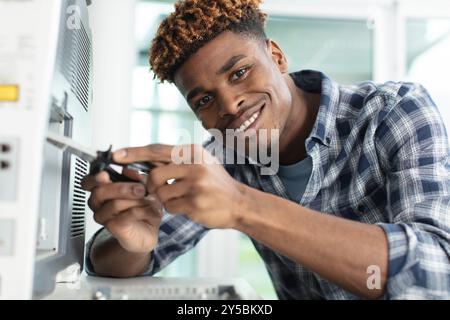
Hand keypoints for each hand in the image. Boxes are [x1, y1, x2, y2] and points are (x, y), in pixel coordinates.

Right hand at [81, 169, 162, 252]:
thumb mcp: (145, 188)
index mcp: (102, 189)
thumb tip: (128, 172)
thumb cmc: (143, 208)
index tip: (108, 174)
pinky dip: (143, 211)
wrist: (147, 233)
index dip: (95, 177)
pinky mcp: (114, 228)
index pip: (88, 182)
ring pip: (115, 204)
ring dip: (137, 201)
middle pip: (100, 191)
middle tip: (141, 189)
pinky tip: (151, 211)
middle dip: (122, 188)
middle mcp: (99, 203)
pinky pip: (126, 215)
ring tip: (149, 202)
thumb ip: (137, 179)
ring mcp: (104, 216)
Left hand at [113, 144, 245, 228]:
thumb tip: (144, 158)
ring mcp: (196, 185)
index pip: (156, 150)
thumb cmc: (216, 183)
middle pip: (153, 175)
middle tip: (157, 190)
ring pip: (160, 193)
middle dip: (150, 185)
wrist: (240, 203)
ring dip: (164, 199)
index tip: (115, 155)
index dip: (133, 153)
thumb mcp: (200, 163)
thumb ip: (176, 160)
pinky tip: (188, 206)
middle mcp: (194, 165)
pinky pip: (170, 207)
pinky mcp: (195, 203)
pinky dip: (174, 208)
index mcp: (193, 152)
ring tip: (180, 197)